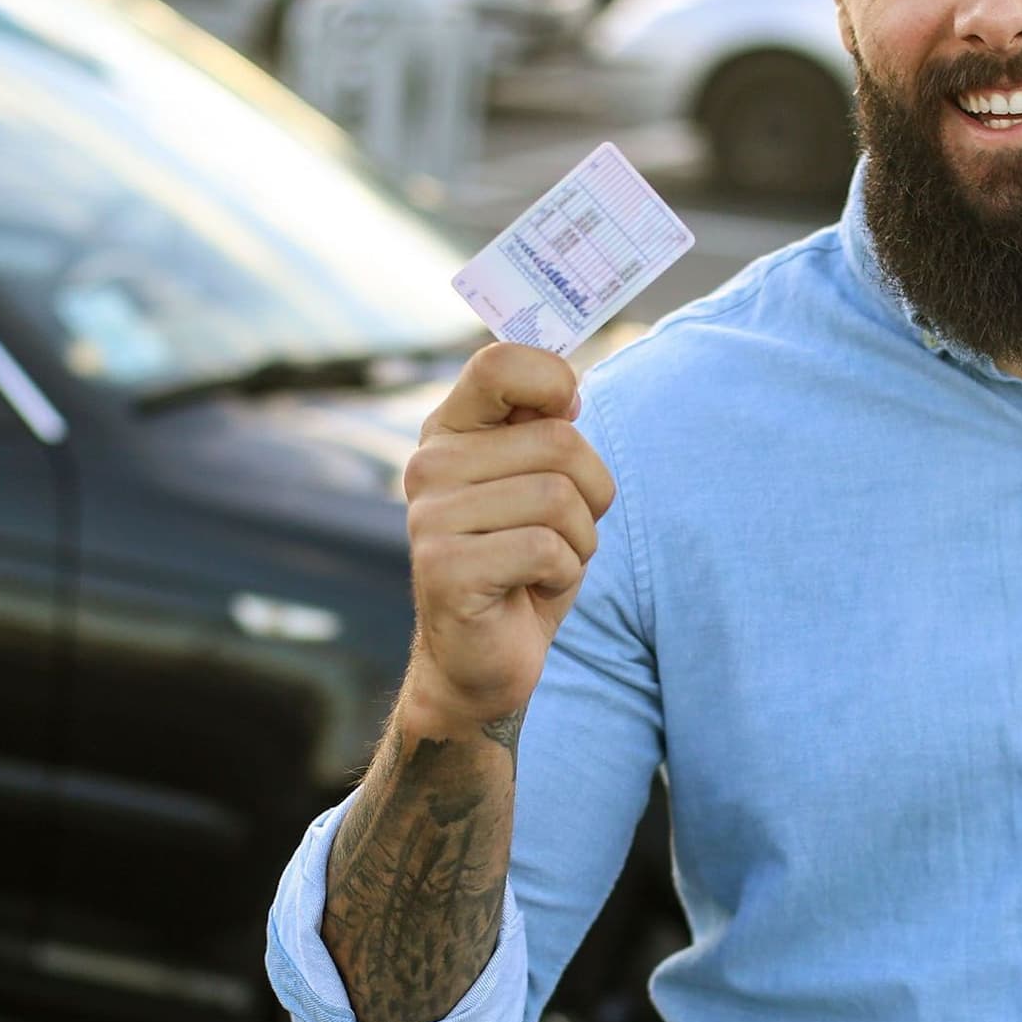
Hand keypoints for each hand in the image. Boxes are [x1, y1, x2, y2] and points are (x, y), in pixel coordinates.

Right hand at [400, 342, 615, 727]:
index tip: (567, 416)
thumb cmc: (523, 564)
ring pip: (559, 498)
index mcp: (451, 432)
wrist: (483, 658)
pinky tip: (532, 589)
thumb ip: (546, 430)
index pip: (499, 363)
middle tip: (564, 531)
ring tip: (545, 563)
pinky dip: (563, 575)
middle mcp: (430, 465)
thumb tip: (569, 388)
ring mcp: (430, 516)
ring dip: (579, 541)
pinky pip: (547, 548)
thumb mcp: (541, 485)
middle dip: (591, 494)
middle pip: (558, 440)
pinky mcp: (444, 567)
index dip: (553, 381)